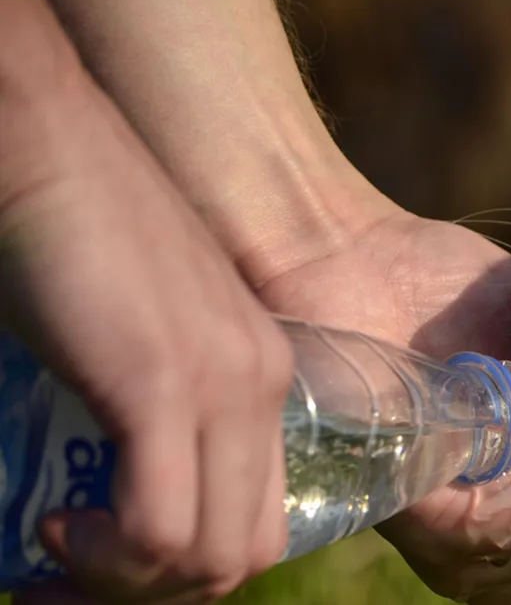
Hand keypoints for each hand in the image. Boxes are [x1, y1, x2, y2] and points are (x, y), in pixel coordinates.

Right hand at [3, 0, 292, 602]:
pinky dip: (106, 556)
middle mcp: (260, 387)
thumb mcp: (135, 340)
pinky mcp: (164, 382)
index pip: (261, 518)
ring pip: (212, 558)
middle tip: (69, 581)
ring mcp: (223, 385)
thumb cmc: (72, 238)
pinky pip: (160, 528)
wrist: (48, 149)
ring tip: (56, 552)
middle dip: (158, 591)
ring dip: (127, 584)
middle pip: (246, 552)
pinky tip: (56, 527)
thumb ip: (150, 407)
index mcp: (260, 379)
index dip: (185, 568)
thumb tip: (112, 486)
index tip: (102, 566)